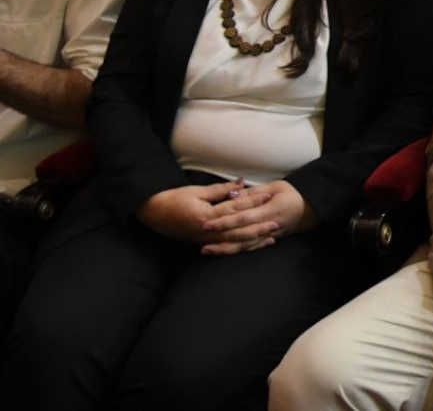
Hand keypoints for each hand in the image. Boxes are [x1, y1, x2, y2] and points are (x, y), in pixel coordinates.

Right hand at [136, 179, 268, 241]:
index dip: (253, 201)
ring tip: (272, 236)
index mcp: (206, 216)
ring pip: (235, 242)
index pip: (235, 208)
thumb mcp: (196, 192)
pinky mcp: (205, 243)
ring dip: (254, 240)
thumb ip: (220, 191)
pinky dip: (242, 246)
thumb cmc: (173, 199)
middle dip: (259, 226)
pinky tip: (254, 245)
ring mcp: (207, 240)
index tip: (268, 195)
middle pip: (239, 229)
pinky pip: (228, 247)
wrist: (153, 214)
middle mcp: (208, 231)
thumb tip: (240, 185)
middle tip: (278, 222)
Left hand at [199, 180, 314, 254]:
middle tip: (200, 240)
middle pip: (241, 234)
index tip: (208, 222)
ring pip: (244, 245)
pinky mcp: (268, 240)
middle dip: (220, 238)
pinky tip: (223, 252)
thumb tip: (234, 195)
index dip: (225, 221)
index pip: (243, 217)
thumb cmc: (291, 194)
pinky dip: (237, 251)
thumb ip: (254, 193)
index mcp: (270, 210)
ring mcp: (269, 235)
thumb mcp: (275, 186)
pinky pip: (251, 247)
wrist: (309, 209)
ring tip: (206, 250)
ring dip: (225, 249)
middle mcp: (269, 226)